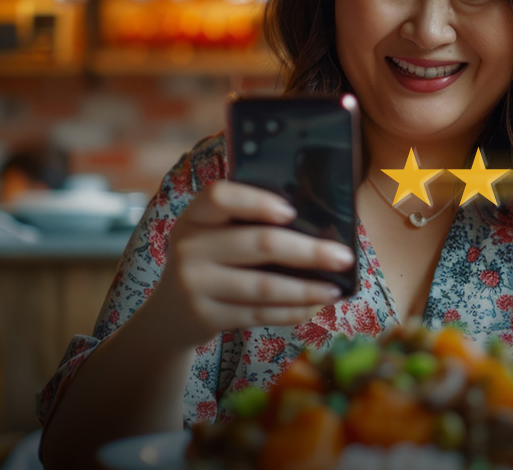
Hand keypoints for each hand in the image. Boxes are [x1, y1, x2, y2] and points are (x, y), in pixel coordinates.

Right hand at [153, 180, 353, 346]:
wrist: (168, 316)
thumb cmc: (209, 263)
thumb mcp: (211, 236)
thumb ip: (246, 224)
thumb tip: (318, 226)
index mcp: (195, 216)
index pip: (220, 196)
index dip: (257, 201)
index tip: (292, 211)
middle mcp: (189, 246)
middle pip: (258, 243)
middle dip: (308, 251)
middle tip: (343, 257)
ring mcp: (194, 284)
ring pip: (263, 286)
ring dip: (306, 288)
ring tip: (335, 289)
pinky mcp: (205, 317)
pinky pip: (259, 313)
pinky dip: (291, 311)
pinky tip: (313, 306)